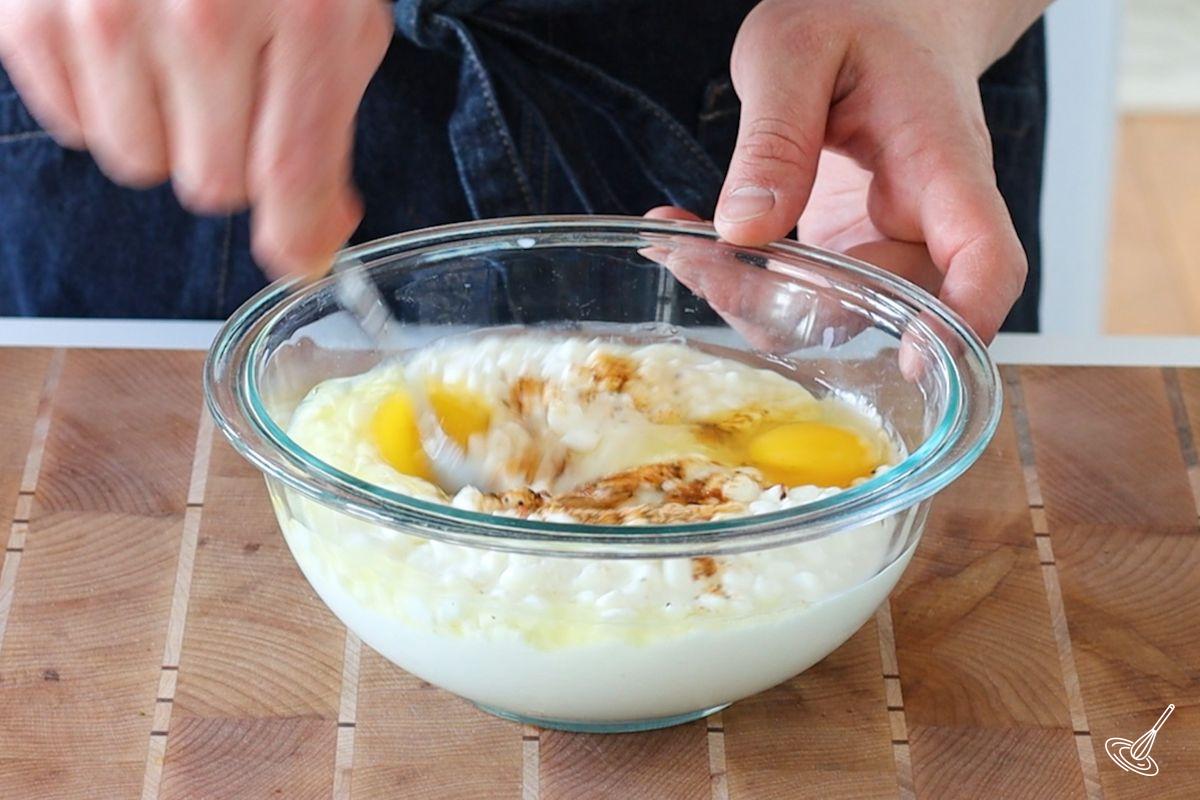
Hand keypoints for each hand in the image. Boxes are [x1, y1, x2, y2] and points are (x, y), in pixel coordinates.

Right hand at [0, 0, 392, 276]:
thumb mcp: (338, 16)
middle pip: (211, 183)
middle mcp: (201, 16)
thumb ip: (328, 132)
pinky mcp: (30, 13)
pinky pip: (75, 123)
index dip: (298, 232)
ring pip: (138, 161)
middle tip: (234, 93)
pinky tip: (125, 42)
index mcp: (302, 15)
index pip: (291, 175)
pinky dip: (103, 99)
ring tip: (176, 59)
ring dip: (163, 130)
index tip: (299, 251)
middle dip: (231, 155)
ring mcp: (104, 11)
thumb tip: (311, 237)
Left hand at [709, 0, 1045, 341]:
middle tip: (696, 261)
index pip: (987, 258)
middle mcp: (927, 218)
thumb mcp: (797, 48)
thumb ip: (775, 135)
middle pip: (889, 306)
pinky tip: (690, 244)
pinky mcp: (847, 249)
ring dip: (753, 301)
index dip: (965, 319)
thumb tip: (746, 228)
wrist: (885, 16)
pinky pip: (802, 292)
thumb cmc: (858, 16)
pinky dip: (744, 283)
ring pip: (834, 311)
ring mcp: (887, 240)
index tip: (917, 359)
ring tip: (681, 246)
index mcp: (942, 161)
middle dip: (789, 306)